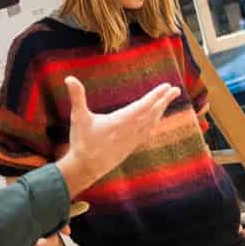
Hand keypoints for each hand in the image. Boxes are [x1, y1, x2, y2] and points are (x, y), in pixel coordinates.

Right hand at [58, 78, 177, 195]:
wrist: (86, 167)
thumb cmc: (82, 142)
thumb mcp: (78, 117)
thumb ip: (77, 97)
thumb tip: (69, 78)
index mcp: (120, 121)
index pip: (143, 106)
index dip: (155, 96)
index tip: (167, 86)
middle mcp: (130, 130)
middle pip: (152, 112)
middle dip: (164, 100)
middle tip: (175, 89)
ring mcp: (133, 139)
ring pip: (152, 122)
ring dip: (161, 109)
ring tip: (168, 99)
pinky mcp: (132, 145)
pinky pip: (148, 130)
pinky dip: (155, 121)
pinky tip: (157, 117)